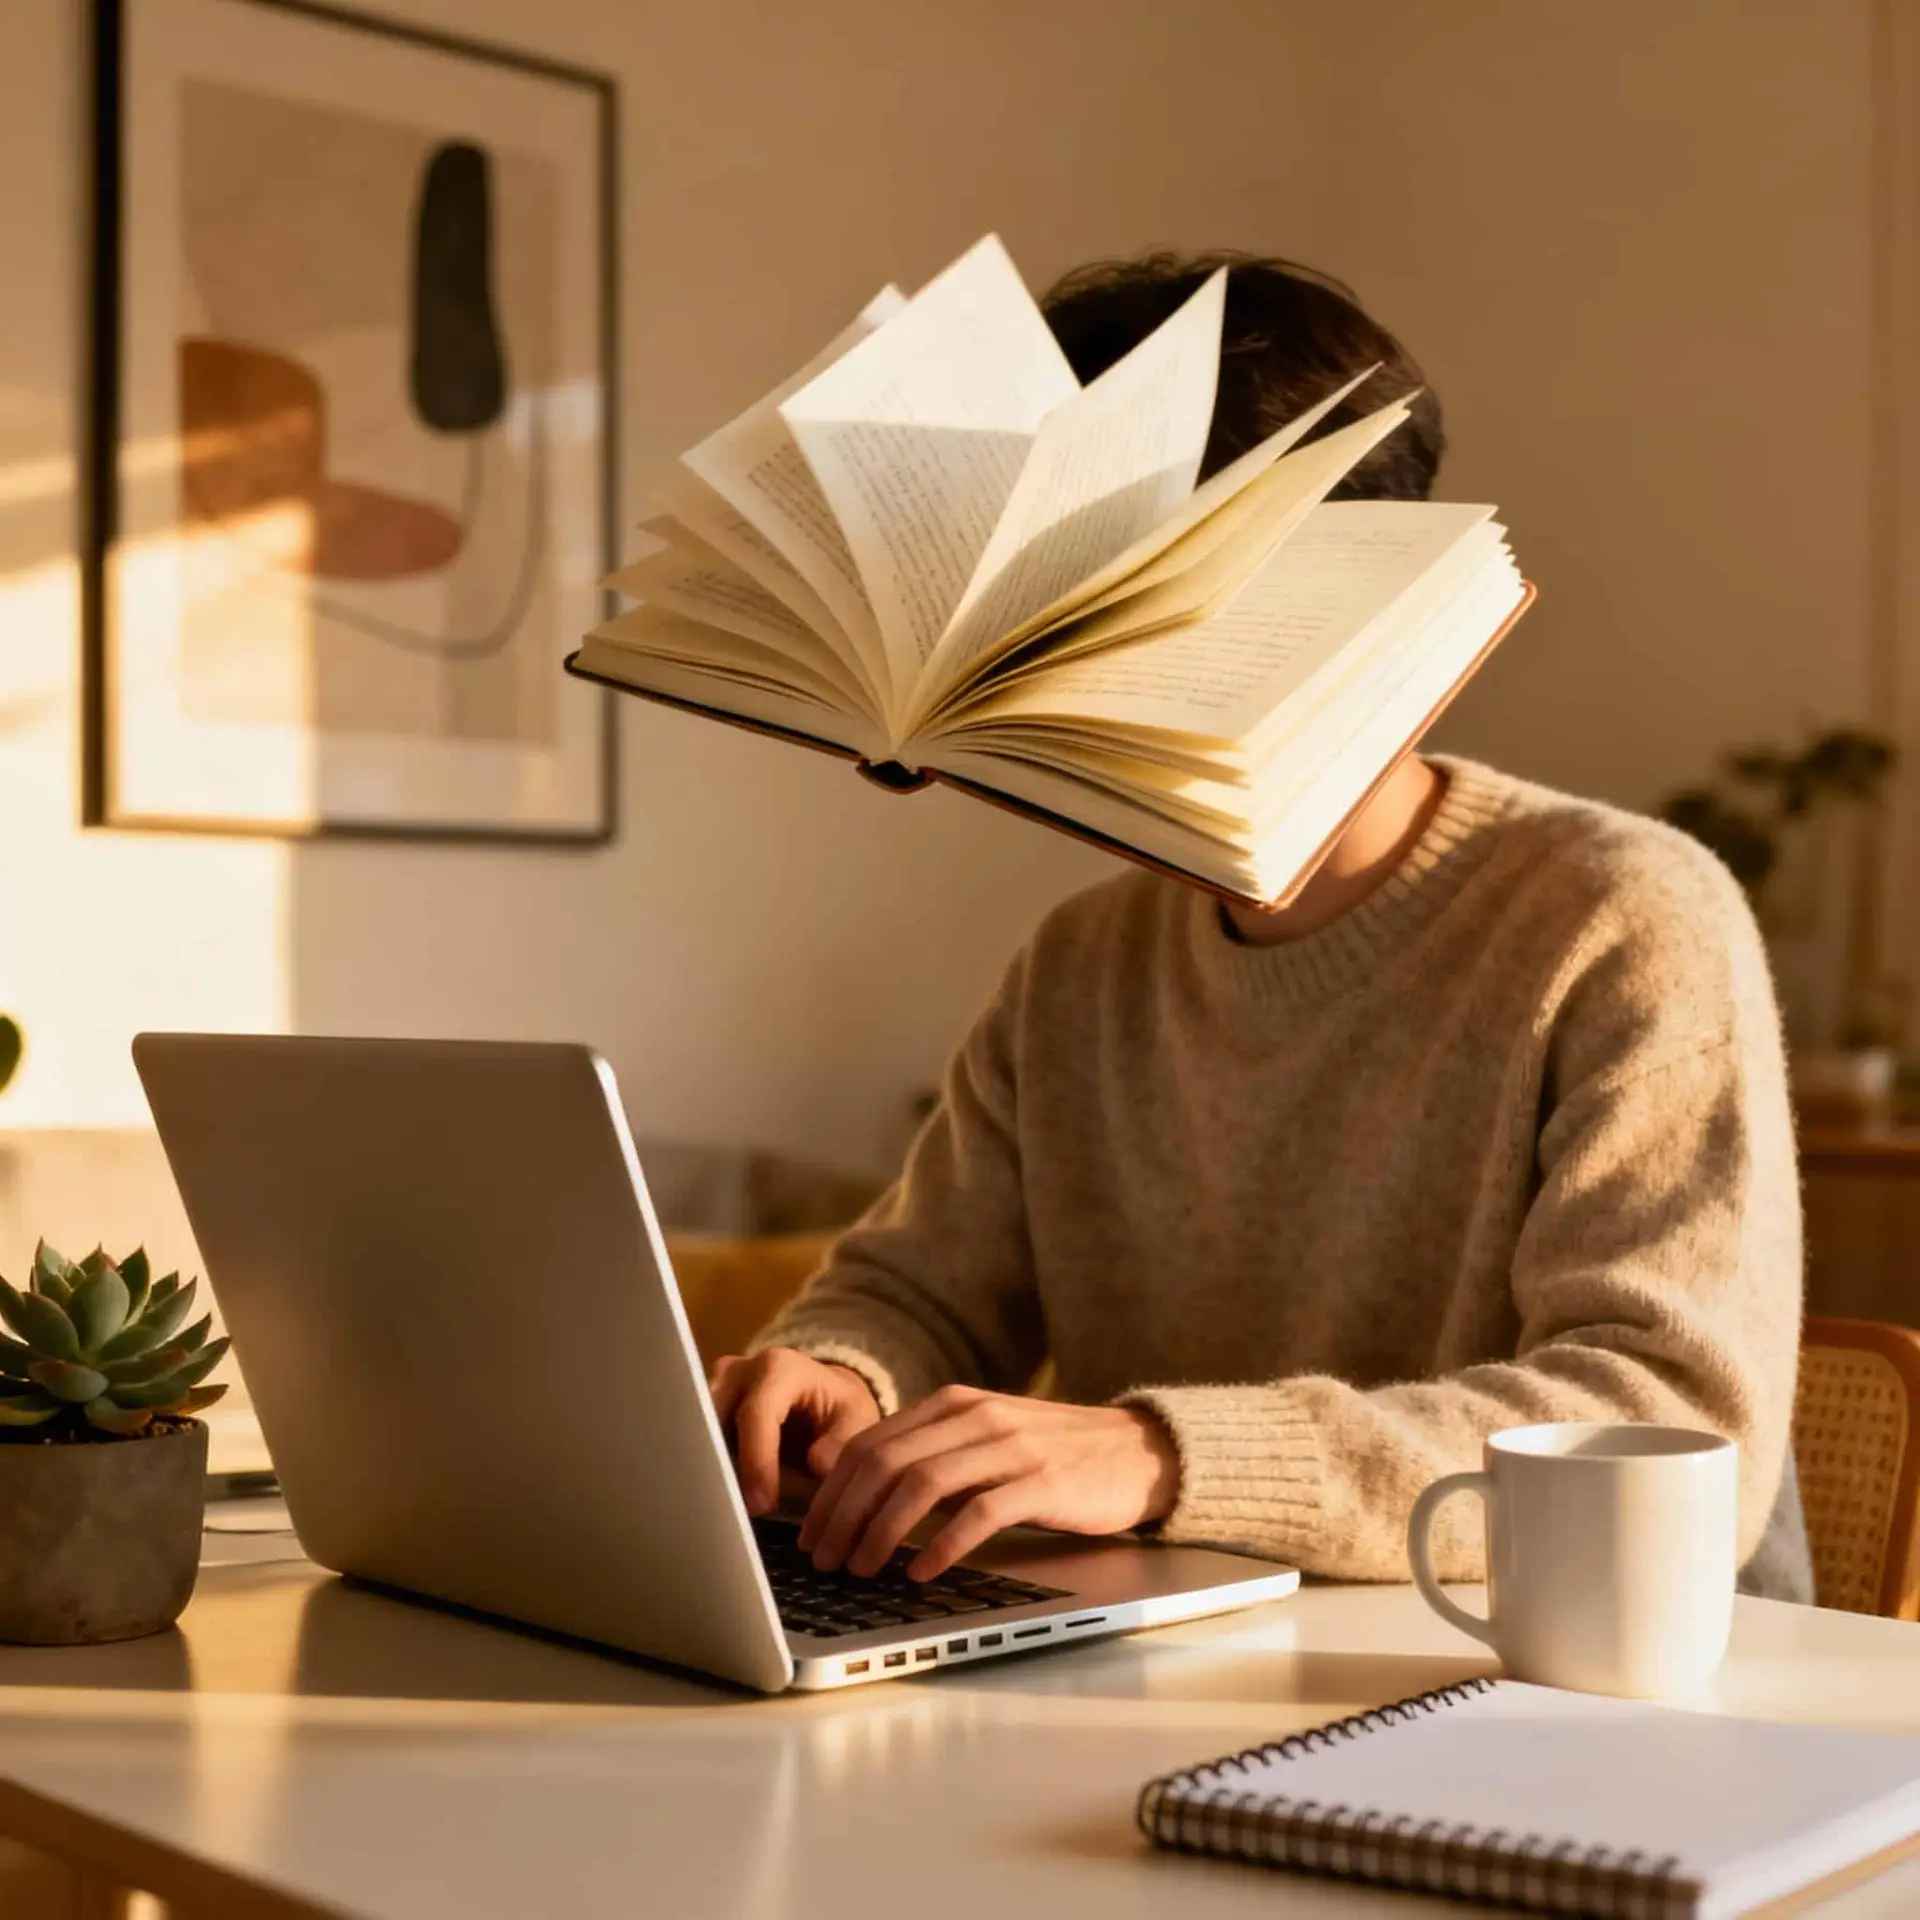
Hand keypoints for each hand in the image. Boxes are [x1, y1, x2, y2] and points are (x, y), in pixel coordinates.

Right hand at [708, 1348, 880, 1515]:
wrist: (823, 1399)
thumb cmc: (839, 1412)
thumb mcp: (855, 1422)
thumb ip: (842, 1443)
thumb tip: (816, 1462)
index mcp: (779, 1368)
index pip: (756, 1414)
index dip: (756, 1461)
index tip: (762, 1504)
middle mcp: (739, 1370)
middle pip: (716, 1420)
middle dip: (722, 1467)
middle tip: (731, 1514)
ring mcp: (715, 1387)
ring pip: (698, 1431)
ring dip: (709, 1470)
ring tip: (721, 1511)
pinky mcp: (703, 1407)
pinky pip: (696, 1439)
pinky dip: (705, 1468)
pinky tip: (715, 1499)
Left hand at [798, 1385, 1180, 1581]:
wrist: (1135, 1450)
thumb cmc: (1052, 1454)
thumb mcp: (983, 1440)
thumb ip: (929, 1455)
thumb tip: (856, 1495)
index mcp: (953, 1404)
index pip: (870, 1443)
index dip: (831, 1491)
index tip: (811, 1533)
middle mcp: (975, 1417)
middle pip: (885, 1462)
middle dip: (843, 1515)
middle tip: (823, 1560)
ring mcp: (1010, 1447)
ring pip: (921, 1484)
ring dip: (880, 1531)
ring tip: (861, 1569)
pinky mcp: (1043, 1482)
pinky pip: (979, 1513)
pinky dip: (942, 1545)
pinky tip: (921, 1571)